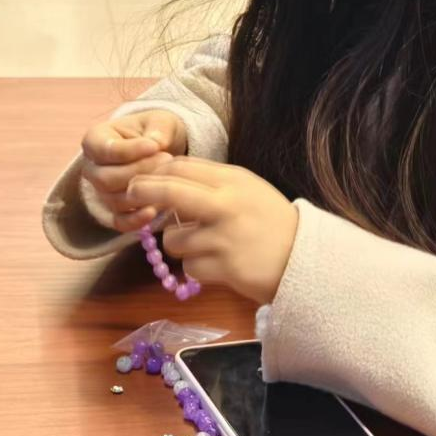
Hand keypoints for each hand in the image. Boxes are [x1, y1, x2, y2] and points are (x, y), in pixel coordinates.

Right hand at [81, 110, 187, 231]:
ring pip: (114, 200)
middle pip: (106, 179)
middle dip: (139, 171)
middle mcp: (92, 168)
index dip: (129, 150)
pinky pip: (119, 222)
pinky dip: (135, 220)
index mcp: (95, 140)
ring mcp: (101, 192)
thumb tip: (156, 142)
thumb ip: (158, 128)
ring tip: (168, 178)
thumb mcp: (160, 120)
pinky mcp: (114, 212)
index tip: (154, 146)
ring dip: (142, 192)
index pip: (104, 150)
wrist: (159, 151)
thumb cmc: (154, 131)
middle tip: (167, 160)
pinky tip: (154, 212)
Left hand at [126, 158, 298, 303]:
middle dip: (142, 191)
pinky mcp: (223, 267)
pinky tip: (218, 265)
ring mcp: (223, 237)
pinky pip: (189, 268)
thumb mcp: (246, 189)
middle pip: (169, 191)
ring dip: (181, 246)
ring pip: (174, 240)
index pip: (181, 166)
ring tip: (205, 246)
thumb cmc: (270, 221)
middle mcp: (226, 204)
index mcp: (233, 180)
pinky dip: (198, 269)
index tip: (142, 180)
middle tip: (131, 194)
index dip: (154, 172)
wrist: (305, 258)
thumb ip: (211, 182)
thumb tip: (165, 175)